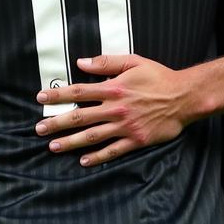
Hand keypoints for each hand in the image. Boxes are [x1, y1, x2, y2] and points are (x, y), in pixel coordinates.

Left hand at [35, 54, 193, 166]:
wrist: (184, 97)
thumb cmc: (159, 77)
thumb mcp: (134, 61)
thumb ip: (107, 62)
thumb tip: (81, 62)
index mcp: (113, 88)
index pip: (79, 92)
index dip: (58, 95)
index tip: (41, 99)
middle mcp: (116, 109)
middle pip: (80, 116)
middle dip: (57, 123)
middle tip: (39, 129)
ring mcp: (125, 127)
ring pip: (92, 136)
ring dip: (71, 142)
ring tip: (53, 146)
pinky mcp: (136, 140)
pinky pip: (113, 151)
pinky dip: (98, 157)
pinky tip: (84, 161)